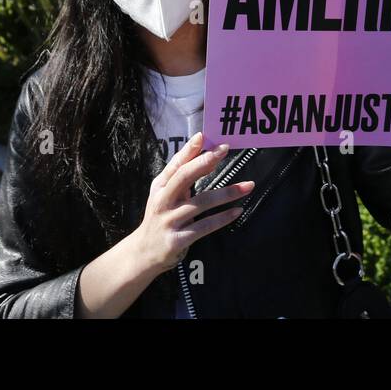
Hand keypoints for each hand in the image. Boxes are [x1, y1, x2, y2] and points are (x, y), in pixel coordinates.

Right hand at [128, 133, 253, 275]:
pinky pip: (204, 226)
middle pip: (184, 177)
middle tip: (224, 149)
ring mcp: (169, 220)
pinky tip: (237, 211)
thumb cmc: (161, 218)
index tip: (204, 136)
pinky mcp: (177, 239)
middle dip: (205, 161)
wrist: (143, 254)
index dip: (190, 149)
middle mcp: (163, 200)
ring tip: (248, 186)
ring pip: (200, 202)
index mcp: (160, 186)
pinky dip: (222, 218)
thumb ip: (183, 178)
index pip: (176, 164)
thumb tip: (208, 156)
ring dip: (227, 193)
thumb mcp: (165, 195)